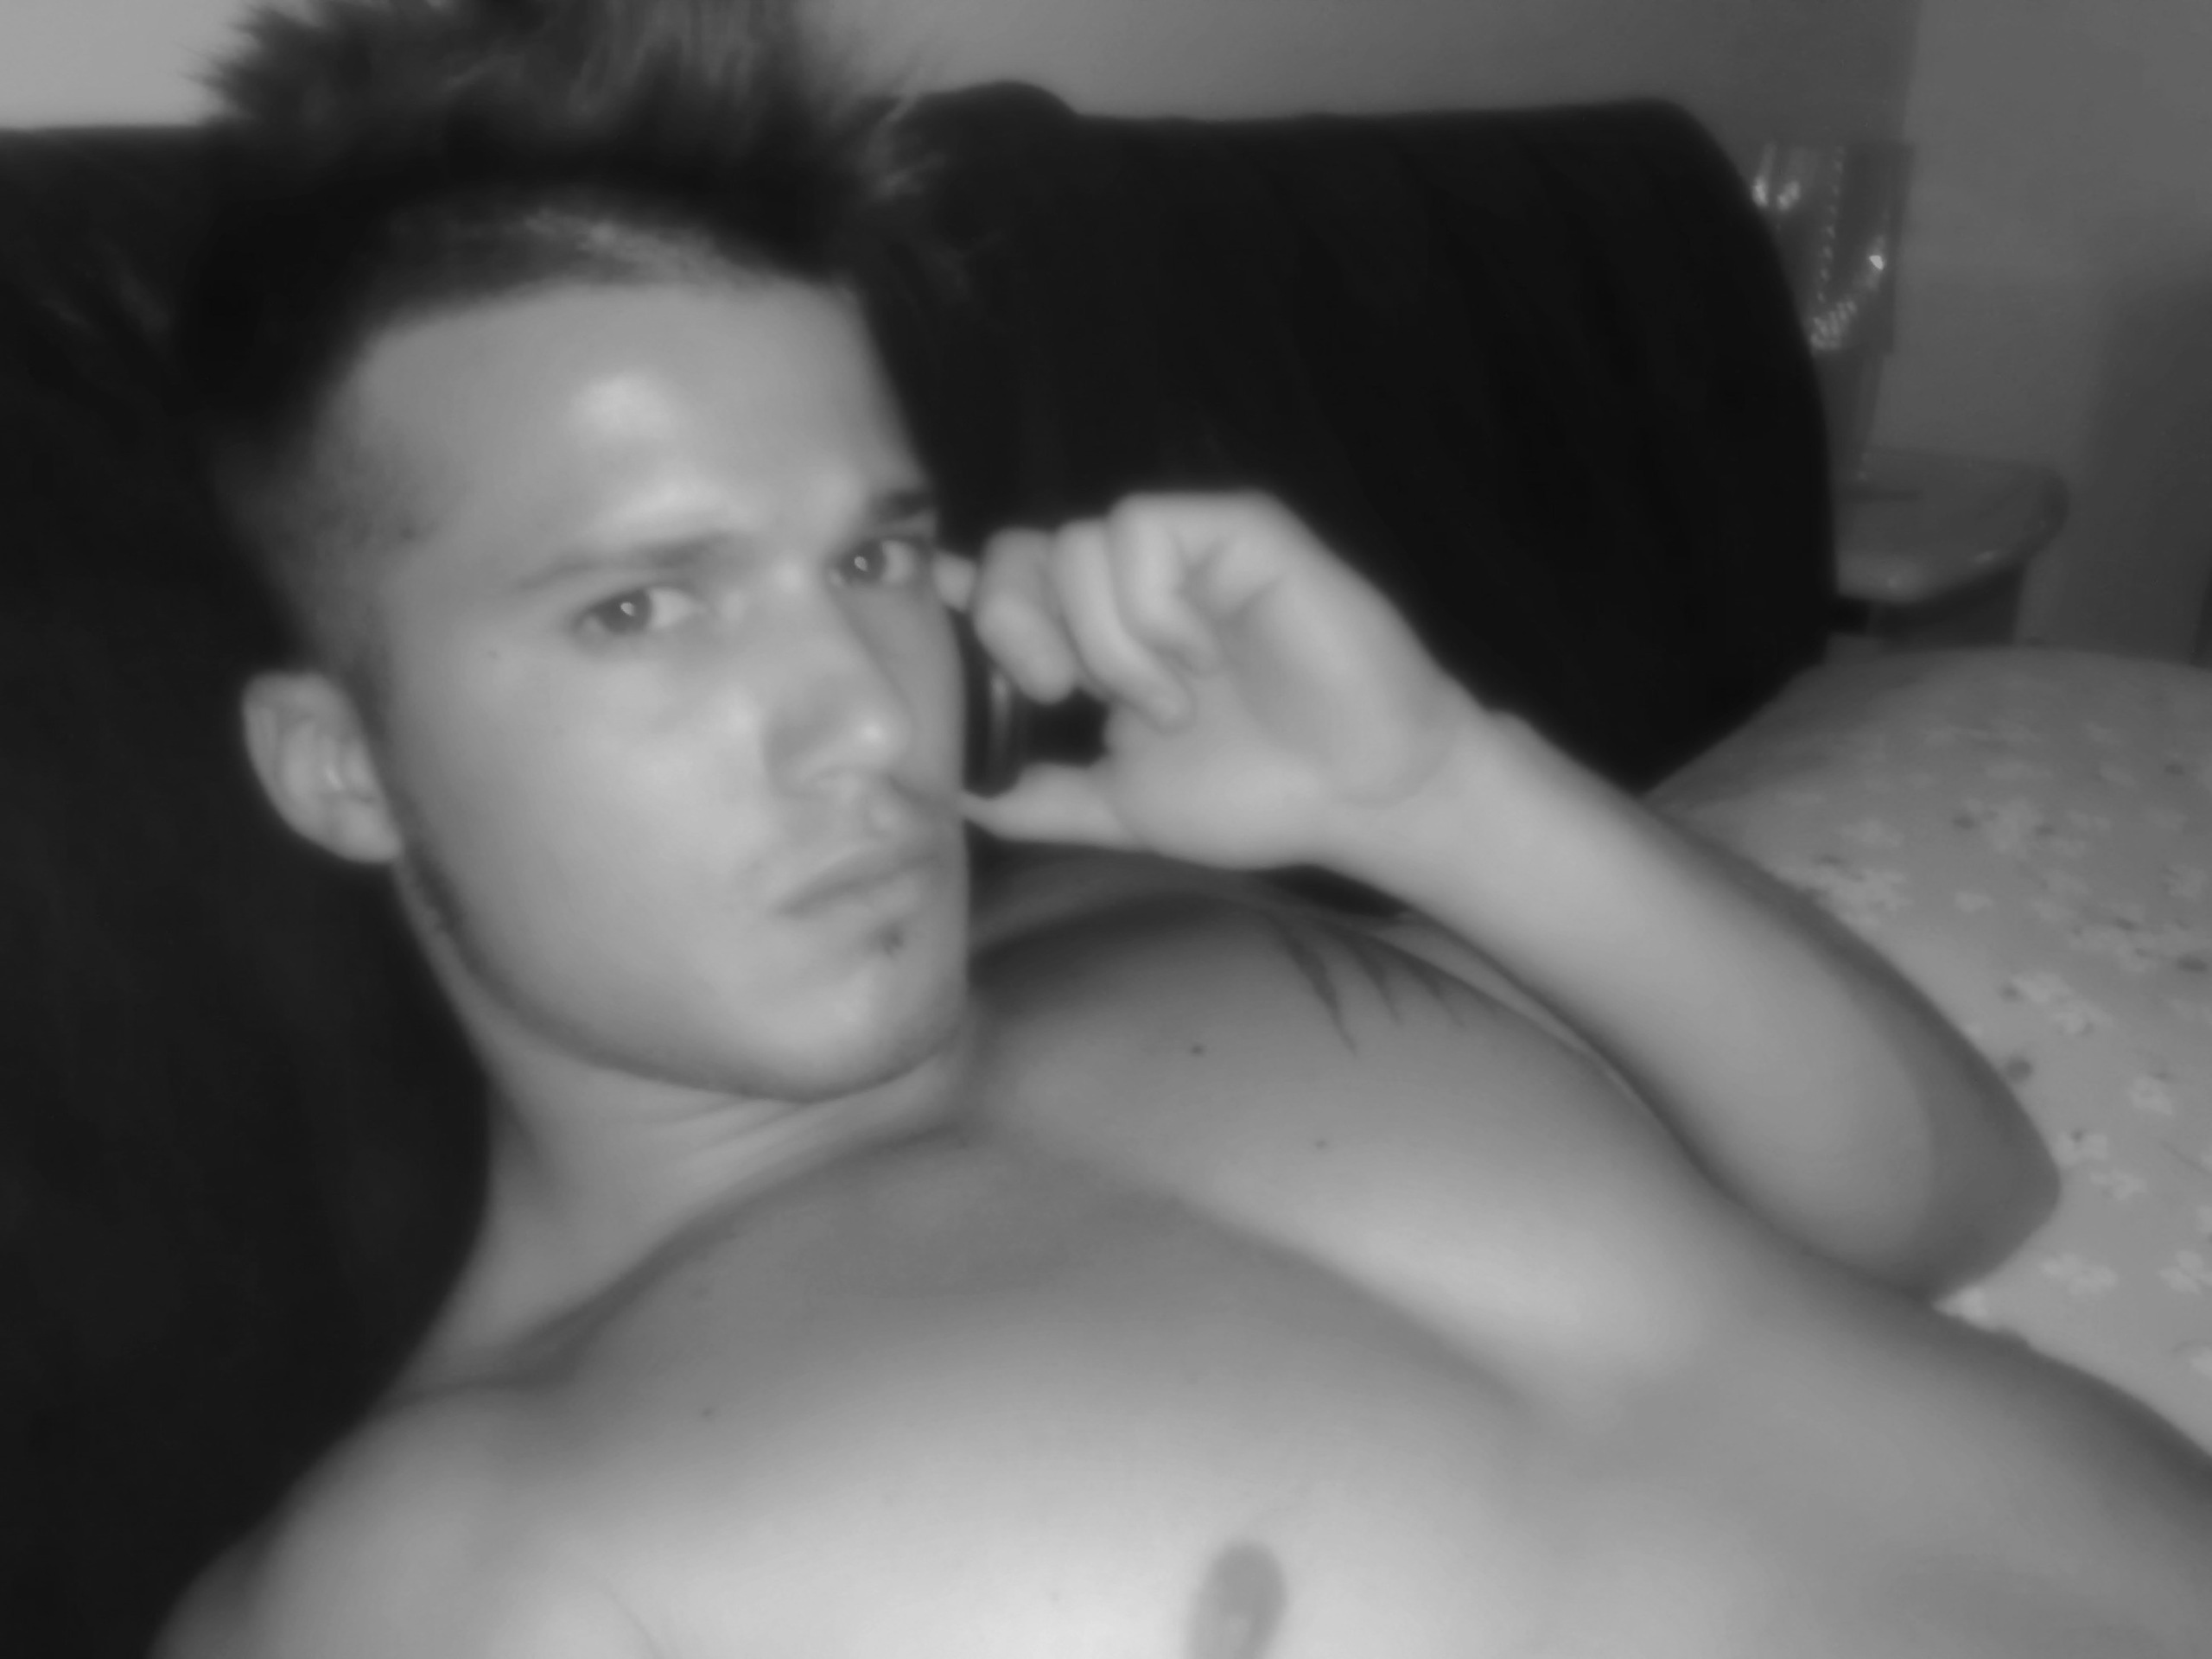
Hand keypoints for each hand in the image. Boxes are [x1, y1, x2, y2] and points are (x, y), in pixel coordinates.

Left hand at [959, 493, 1471, 868]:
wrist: (1362, 794)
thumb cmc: (1257, 794)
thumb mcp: (1120, 804)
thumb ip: (1036, 794)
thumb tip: (950, 793)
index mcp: (1099, 636)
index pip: (1005, 582)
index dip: (959, 597)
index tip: (934, 630)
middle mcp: (1133, 583)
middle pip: (1019, 550)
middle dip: (1011, 625)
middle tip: (1054, 693)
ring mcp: (1186, 551)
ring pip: (1075, 542)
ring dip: (1106, 641)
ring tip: (1172, 703)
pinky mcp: (1237, 527)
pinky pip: (1144, 526)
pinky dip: (1150, 604)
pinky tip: (1198, 656)